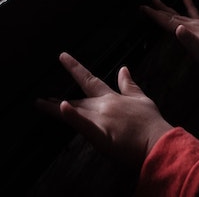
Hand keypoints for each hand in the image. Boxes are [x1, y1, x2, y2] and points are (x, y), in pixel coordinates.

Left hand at [36, 52, 172, 168]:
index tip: (62, 57)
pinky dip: (72, 117)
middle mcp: (103, 105)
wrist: (158, 141)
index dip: (75, 68)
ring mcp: (100, 120)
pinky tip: (62, 108)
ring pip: (74, 112)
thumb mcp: (141, 98)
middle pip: (76, 100)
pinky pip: (84, 125)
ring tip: (40, 104)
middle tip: (40, 97)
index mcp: (112, 97)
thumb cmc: (150, 123)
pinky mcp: (101, 135)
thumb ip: (129, 84)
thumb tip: (123, 68)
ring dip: (55, 109)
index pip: (89, 79)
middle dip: (57, 99)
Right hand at [141, 0, 198, 74]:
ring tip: (156, 0)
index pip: (168, 21)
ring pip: (177, 14)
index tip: (144, 8)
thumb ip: (189, 40)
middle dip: (157, 11)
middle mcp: (190, 24)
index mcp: (188, 29)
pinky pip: (193, 12)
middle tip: (145, 5)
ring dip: (166, 8)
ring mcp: (196, 24)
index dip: (155, 15)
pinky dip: (189, 4)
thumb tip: (177, 28)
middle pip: (170, 16)